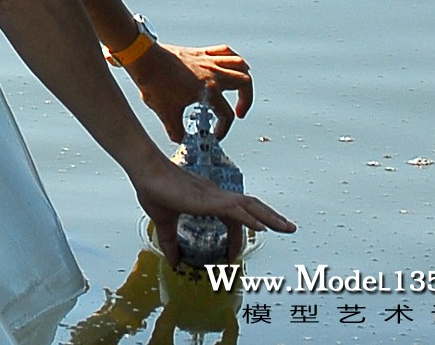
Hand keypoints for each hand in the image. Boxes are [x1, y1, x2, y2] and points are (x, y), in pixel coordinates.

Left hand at [128, 40, 253, 140]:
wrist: (141, 56)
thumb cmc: (153, 81)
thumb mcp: (165, 112)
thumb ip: (176, 131)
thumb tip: (180, 139)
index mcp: (208, 89)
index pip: (226, 114)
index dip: (223, 130)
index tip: (214, 135)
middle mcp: (212, 72)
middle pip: (244, 82)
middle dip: (247, 100)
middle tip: (239, 112)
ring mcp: (207, 60)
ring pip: (239, 63)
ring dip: (243, 77)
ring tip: (239, 90)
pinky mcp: (199, 52)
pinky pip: (224, 51)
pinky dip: (231, 59)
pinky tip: (226, 69)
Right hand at [130, 149, 293, 270]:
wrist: (145, 171)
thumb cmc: (153, 189)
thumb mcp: (164, 222)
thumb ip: (170, 242)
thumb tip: (173, 263)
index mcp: (207, 198)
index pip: (233, 216)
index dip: (238, 237)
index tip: (233, 256)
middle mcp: (215, 195)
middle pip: (251, 206)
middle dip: (271, 218)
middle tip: (288, 228)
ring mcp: (214, 196)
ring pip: (250, 205)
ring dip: (270, 217)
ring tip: (286, 228)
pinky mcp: (209, 199)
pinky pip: (236, 209)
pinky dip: (250, 218)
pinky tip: (262, 227)